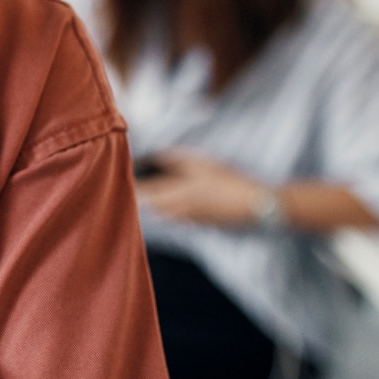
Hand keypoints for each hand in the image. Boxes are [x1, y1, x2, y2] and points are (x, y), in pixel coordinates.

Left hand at [135, 148, 270, 228]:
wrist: (253, 205)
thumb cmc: (228, 180)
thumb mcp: (202, 163)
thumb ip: (176, 159)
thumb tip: (156, 156)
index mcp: (178, 192)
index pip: (148, 192)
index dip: (135, 188)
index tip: (125, 181)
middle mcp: (180, 208)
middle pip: (153, 207)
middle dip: (142, 200)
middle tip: (132, 190)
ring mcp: (191, 218)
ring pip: (164, 215)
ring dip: (153, 208)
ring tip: (145, 200)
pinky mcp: (202, 223)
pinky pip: (177, 219)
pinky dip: (168, 214)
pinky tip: (168, 209)